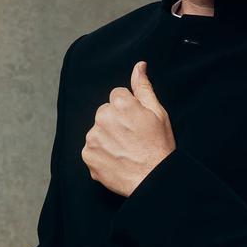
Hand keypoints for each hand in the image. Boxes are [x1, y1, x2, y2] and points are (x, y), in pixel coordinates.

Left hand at [81, 60, 175, 196]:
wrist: (153, 180)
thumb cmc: (159, 146)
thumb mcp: (158, 113)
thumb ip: (143, 88)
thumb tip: (139, 66)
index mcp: (120, 104)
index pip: (117, 96)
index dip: (129, 109)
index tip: (137, 123)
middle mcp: (103, 118)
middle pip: (105, 113)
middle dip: (115, 122)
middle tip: (132, 139)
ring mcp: (93, 138)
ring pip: (98, 131)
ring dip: (108, 139)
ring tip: (125, 152)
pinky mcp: (88, 156)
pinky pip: (92, 150)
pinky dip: (102, 155)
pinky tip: (117, 161)